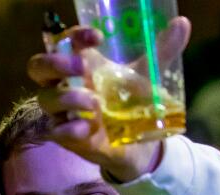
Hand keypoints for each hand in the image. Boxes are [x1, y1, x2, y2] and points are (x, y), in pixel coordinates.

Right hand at [27, 20, 190, 180]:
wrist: (137, 146)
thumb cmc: (132, 105)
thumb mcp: (147, 76)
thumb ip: (161, 50)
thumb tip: (182, 24)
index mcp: (81, 64)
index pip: (63, 41)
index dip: (73, 35)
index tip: (97, 36)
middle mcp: (66, 85)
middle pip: (38, 67)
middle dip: (55, 63)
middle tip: (81, 68)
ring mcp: (63, 112)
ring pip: (46, 98)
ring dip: (68, 97)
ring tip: (96, 104)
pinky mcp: (66, 136)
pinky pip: (55, 130)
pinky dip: (70, 127)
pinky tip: (89, 127)